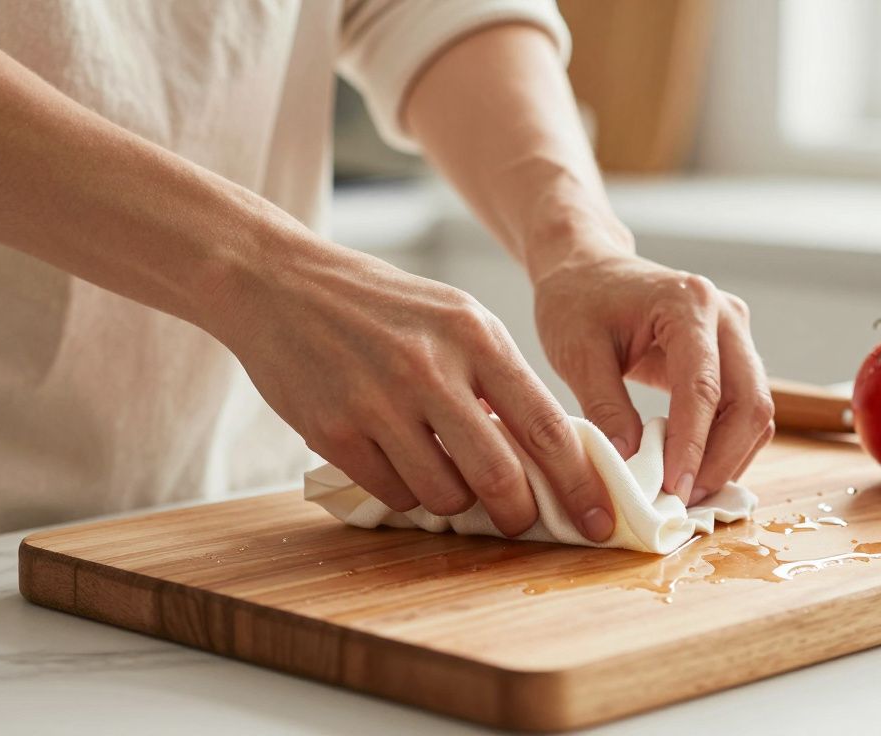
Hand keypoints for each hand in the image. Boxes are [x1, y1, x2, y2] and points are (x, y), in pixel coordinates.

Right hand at [212, 243, 615, 540]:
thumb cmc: (381, 305)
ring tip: (446, 473)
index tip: (599, 519)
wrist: (280, 283)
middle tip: (524, 521)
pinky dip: (406, 492)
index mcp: (476, 336)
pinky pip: (393, 493)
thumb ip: (497, 379)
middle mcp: (431, 369)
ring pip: (444, 495)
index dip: (579, 483)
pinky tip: (399, 462)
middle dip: (521, 513)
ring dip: (456, 502)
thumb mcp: (454, 319)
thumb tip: (542, 454)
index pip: (546, 426)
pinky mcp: (334, 431)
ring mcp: (379, 402)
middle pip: (499, 476)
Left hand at [532, 248, 774, 504]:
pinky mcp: (733, 354)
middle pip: (750, 401)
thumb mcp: (577, 353)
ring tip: (687, 494)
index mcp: (688, 304)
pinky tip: (695, 471)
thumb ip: (605, 407)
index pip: (703, 387)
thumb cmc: (576, 302)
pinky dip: (727, 444)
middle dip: (722, 459)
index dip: (692, 445)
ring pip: (755, 410)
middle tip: (683, 501)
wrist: (587, 269)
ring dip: (729, 457)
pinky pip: (743, 408)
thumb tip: (632, 463)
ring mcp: (736, 334)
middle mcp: (726, 316)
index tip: (673, 489)